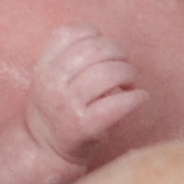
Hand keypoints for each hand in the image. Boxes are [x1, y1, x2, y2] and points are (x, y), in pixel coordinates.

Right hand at [24, 23, 143, 162]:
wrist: (44, 150)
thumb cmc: (56, 109)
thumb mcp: (50, 78)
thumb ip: (69, 57)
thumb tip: (110, 45)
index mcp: (44, 67)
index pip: (70, 32)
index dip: (94, 35)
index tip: (104, 50)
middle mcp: (52, 83)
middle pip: (94, 49)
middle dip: (118, 53)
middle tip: (124, 66)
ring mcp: (67, 105)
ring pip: (107, 73)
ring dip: (128, 73)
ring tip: (131, 82)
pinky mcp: (84, 126)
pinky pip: (117, 104)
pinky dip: (135, 97)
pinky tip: (139, 97)